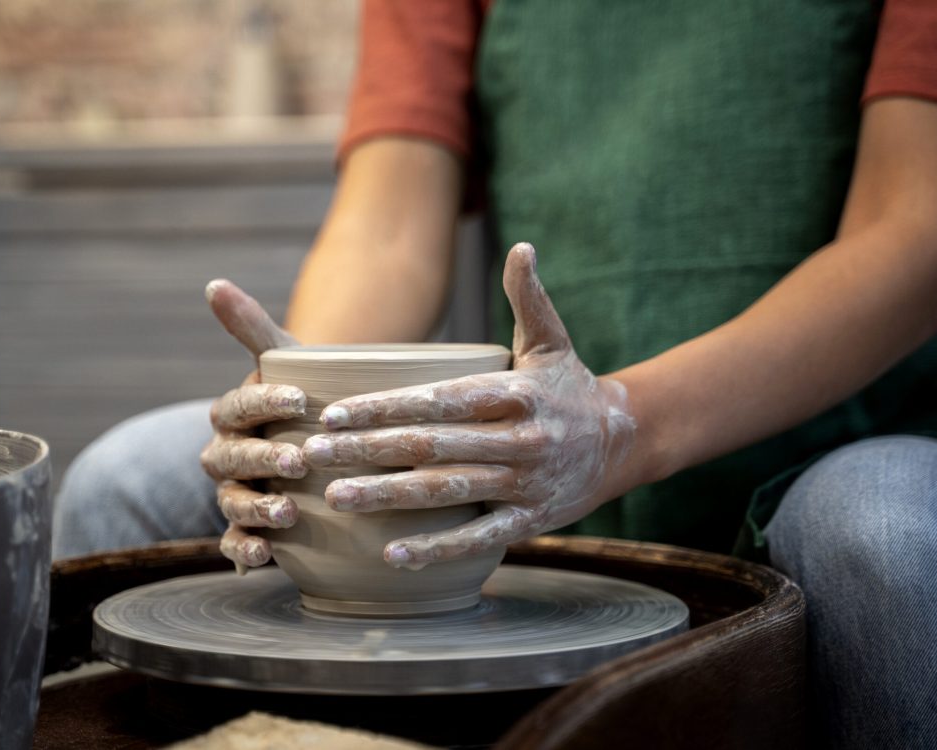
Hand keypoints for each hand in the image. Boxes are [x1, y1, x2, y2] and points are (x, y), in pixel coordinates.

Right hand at [199, 280, 305, 569]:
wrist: (318, 437)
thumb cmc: (304, 398)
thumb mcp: (286, 361)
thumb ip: (251, 327)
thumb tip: (213, 283)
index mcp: (232, 414)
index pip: (239, 406)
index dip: (266, 402)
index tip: (302, 399)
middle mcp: (225, 454)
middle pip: (232, 458)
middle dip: (263, 460)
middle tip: (299, 462)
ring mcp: (233, 492)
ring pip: (232, 502)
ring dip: (256, 509)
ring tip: (288, 514)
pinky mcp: (245, 527)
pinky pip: (233, 543)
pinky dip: (244, 549)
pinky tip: (267, 554)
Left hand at [301, 243, 635, 568]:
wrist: (625, 442)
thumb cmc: (571, 387)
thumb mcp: (553, 341)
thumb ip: (530, 297)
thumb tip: (521, 247)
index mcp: (514, 393)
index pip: (437, 400)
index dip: (383, 408)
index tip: (333, 413)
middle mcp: (519, 440)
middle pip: (430, 447)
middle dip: (366, 451)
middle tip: (311, 454)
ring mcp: (524, 484)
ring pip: (445, 492)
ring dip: (386, 497)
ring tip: (335, 497)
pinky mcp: (530, 520)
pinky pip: (477, 537)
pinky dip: (435, 548)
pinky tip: (392, 555)